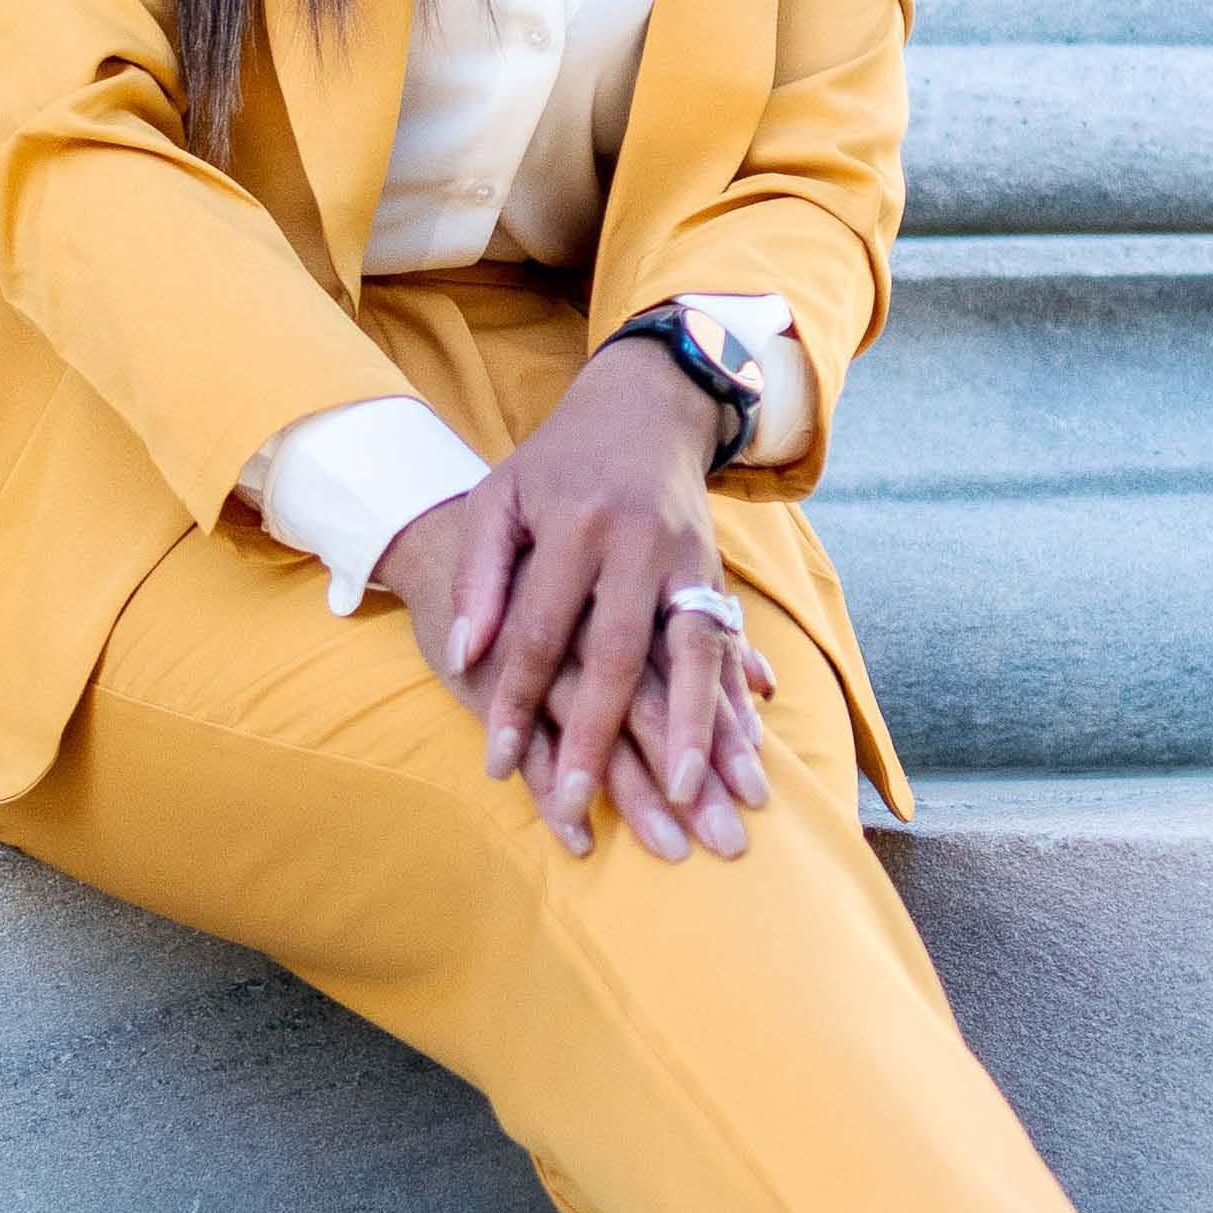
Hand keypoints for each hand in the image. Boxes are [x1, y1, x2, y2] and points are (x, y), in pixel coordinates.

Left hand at [371, 352, 773, 855]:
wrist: (646, 406)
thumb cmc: (557, 461)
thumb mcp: (501, 498)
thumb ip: (483, 576)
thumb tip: (464, 656)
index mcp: (575, 527)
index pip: (539, 633)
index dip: (514, 702)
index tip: (494, 766)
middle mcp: (637, 546)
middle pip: (618, 658)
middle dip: (599, 738)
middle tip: (581, 806)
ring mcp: (688, 560)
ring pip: (694, 655)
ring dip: (696, 730)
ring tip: (692, 795)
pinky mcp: (718, 572)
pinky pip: (731, 646)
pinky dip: (736, 702)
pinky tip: (748, 752)